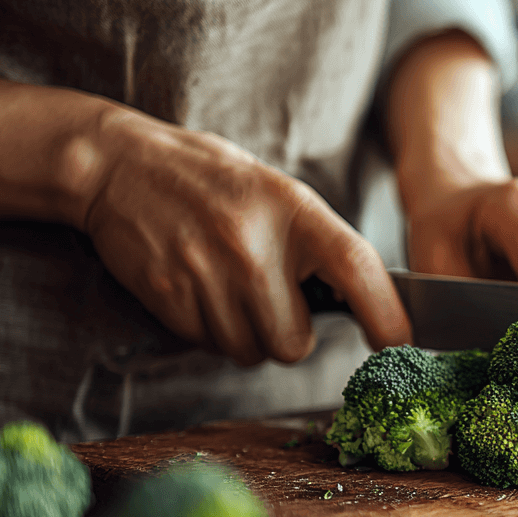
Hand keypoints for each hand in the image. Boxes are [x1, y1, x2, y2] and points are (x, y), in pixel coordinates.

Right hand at [81, 108, 410, 365]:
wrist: (120, 165)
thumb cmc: (212, 183)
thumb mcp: (277, 193)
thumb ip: (316, 244)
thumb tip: (364, 304)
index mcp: (294, 210)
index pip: (356, 268)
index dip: (385, 313)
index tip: (396, 341)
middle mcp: (253, 244)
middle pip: (293, 343)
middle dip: (287, 336)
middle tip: (270, 301)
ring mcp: (208, 271)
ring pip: (249, 351)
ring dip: (245, 335)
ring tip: (228, 287)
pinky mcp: (168, 294)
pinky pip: (208, 344)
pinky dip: (208, 330)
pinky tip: (198, 289)